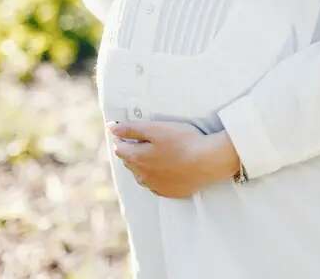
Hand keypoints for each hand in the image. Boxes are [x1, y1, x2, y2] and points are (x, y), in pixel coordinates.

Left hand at [106, 120, 240, 197]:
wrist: (208, 162)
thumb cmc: (183, 142)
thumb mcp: (155, 129)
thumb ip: (131, 129)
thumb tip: (111, 128)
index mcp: (136, 159)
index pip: (120, 149)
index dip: (124, 139)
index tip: (132, 132)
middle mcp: (142, 176)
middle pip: (130, 163)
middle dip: (133, 152)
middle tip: (147, 141)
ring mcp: (156, 186)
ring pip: (142, 176)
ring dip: (145, 166)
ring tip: (158, 155)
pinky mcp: (171, 192)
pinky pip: (157, 186)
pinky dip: (158, 178)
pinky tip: (167, 170)